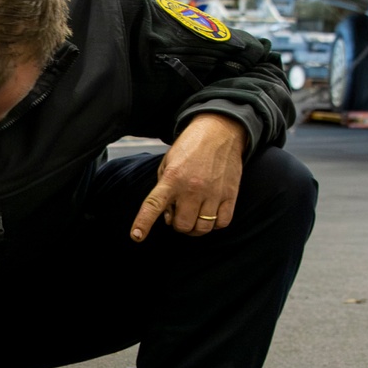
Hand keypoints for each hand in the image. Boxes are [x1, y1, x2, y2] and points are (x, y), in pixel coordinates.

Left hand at [130, 114, 245, 241]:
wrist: (220, 130)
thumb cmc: (190, 148)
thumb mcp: (168, 163)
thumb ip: (163, 190)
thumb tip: (167, 217)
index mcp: (172, 178)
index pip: (153, 205)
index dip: (143, 223)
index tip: (136, 236)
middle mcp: (192, 188)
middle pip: (182, 225)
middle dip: (178, 224)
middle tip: (179, 212)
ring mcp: (213, 192)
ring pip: (202, 228)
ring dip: (195, 227)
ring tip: (194, 214)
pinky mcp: (230, 194)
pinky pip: (222, 222)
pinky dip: (215, 223)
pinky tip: (210, 214)